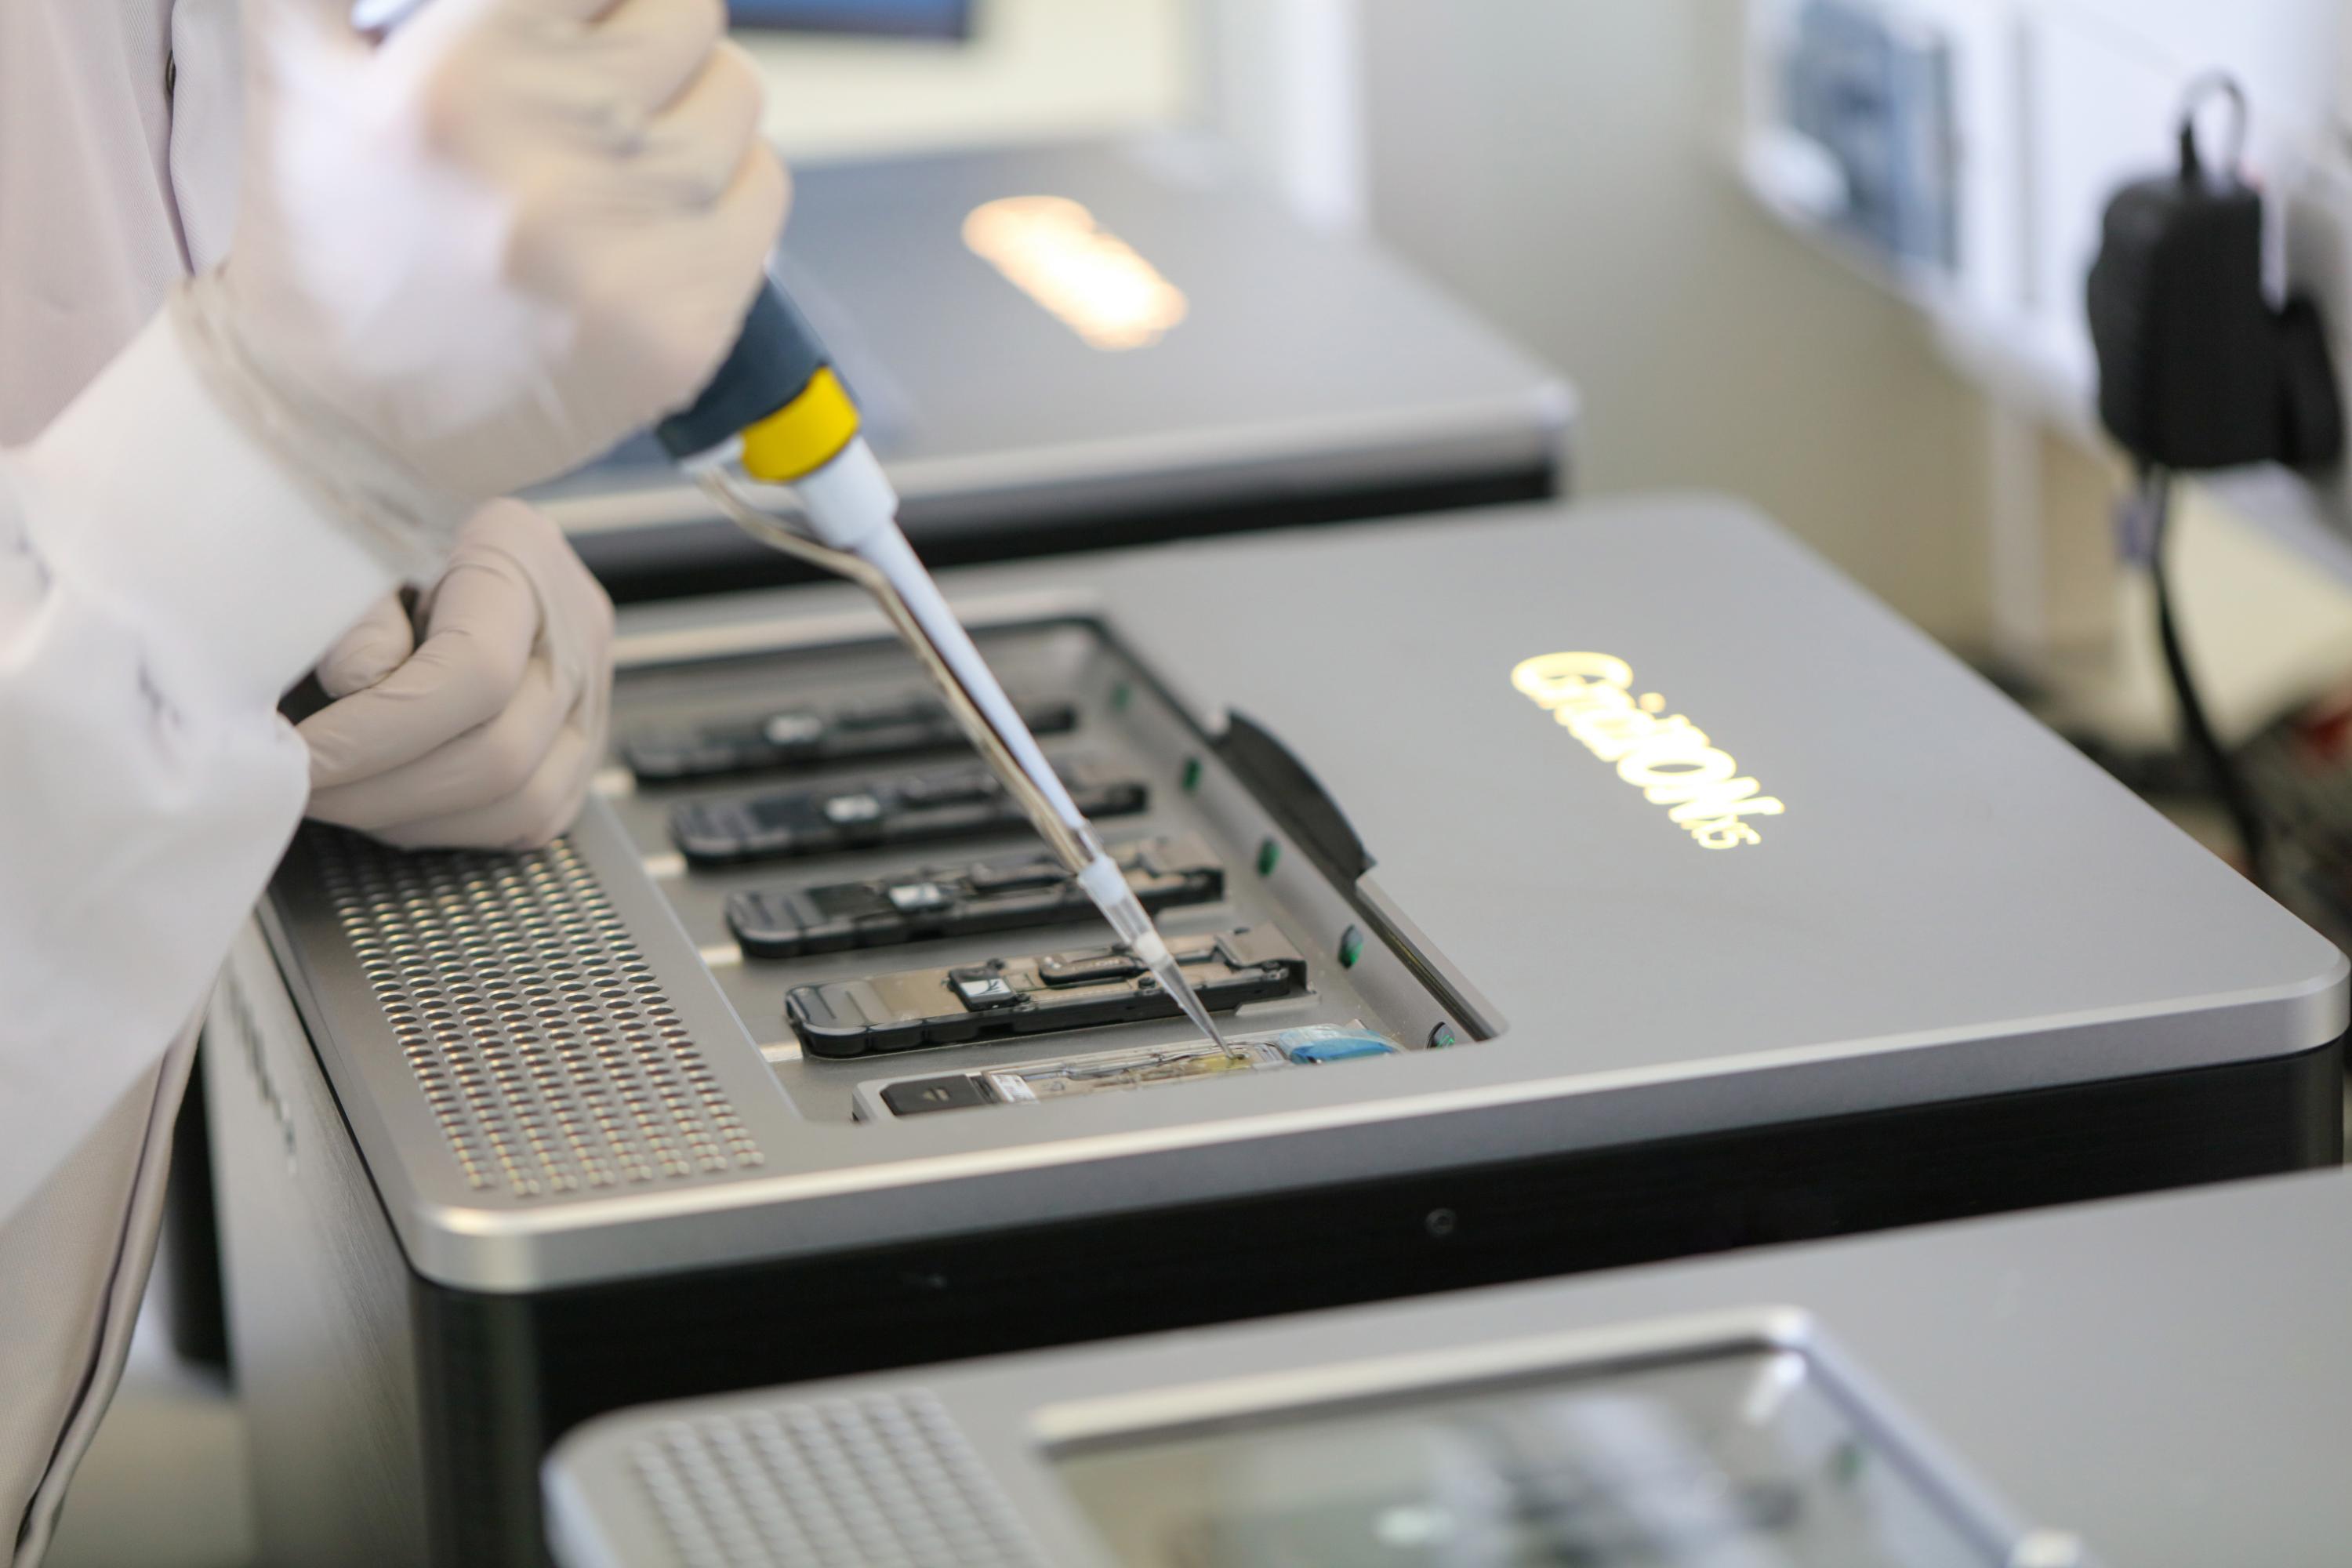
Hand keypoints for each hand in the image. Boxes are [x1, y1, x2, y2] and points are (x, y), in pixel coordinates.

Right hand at [215, 0, 787, 503]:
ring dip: (690, 105)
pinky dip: (723, 192)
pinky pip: (766, 193)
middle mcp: (558, 157)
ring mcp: (633, 248)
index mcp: (464, 69)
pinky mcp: (686, 323)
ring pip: (739, 98)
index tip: (587, 10)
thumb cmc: (331, 228)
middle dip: (647, 26)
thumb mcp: (304, 50)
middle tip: (592, 70)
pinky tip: (644, 220)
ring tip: (609, 152)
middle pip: (690, 9)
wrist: (342, 422)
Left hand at [299, 502, 614, 849]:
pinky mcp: (581, 745)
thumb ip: (353, 613)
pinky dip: (451, 826)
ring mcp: (591, 693)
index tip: (305, 753)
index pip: (477, 673)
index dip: (379, 732)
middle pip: (502, 753)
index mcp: (521, 554)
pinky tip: (392, 801)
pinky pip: (531, 819)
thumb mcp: (348, 547)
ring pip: (521, 802)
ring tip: (340, 796)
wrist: (423, 518)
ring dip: (412, 816)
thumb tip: (359, 689)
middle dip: (383, 790)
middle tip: (304, 788)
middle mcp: (576, 629)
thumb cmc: (375, 531)